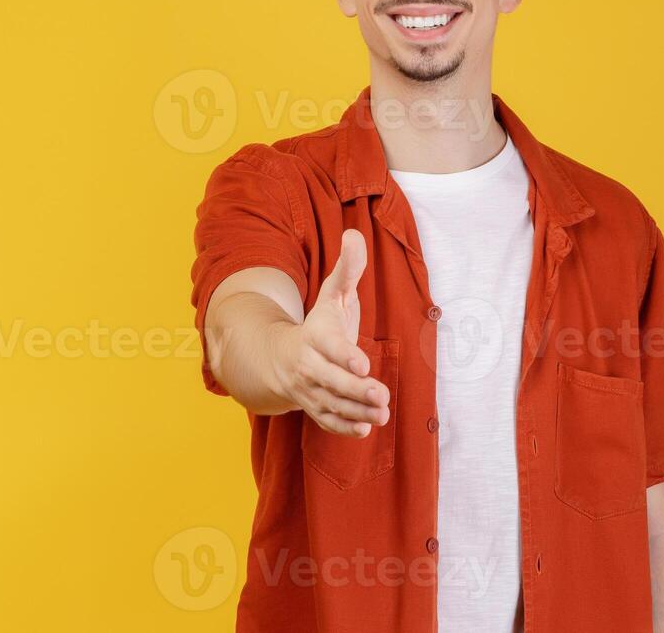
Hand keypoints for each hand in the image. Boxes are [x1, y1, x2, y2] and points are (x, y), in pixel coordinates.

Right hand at [273, 229, 390, 435]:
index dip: (345, 354)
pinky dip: (344, 428)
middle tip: (382, 395)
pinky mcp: (315, 407)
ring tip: (383, 414)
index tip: (364, 363)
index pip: (329, 346)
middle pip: (330, 380)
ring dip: (356, 411)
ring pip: (331, 403)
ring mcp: (309, 389)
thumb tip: (355, 234)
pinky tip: (366, 429)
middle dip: (355, 389)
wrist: (280, 357)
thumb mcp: (333, 294)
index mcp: (314, 335)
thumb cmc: (318, 323)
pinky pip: (326, 421)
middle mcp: (308, 365)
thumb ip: (348, 269)